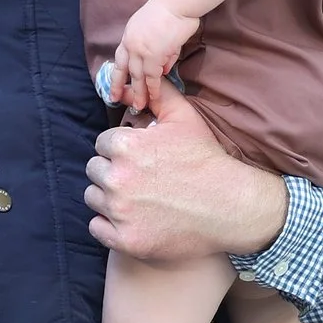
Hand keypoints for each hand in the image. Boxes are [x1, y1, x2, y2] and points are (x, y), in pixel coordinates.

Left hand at [85, 84, 289, 264]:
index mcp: (125, 147)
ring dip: (108, 197)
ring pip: (93, 198)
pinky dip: (109, 224)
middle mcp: (117, 179)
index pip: (103, 144)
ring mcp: (120, 212)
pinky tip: (131, 218)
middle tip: (138, 179)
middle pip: (94, 170)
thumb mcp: (184, 117)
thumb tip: (133, 82)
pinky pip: (97, 228)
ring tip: (136, 198)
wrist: (230, 206)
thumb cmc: (206, 160)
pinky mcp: (126, 240)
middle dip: (112, 171)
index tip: (139, 158)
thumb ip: (156, 94)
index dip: (121, 150)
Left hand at [104, 0, 194, 115]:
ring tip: (140, 106)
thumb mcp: (156, 28)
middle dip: (120, 86)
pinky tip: (154, 98)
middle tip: (115, 99)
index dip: (117, 71)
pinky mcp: (153, 56)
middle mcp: (131, 43)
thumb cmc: (173, 10)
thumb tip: (164, 69)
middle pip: (124, 69)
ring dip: (139, 92)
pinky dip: (153, 89)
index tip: (114, 81)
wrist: (177, 2)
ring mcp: (141, 50)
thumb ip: (159, 50)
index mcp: (129, 34)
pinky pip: (152, 77)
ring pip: (137, 77)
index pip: (120, 56)